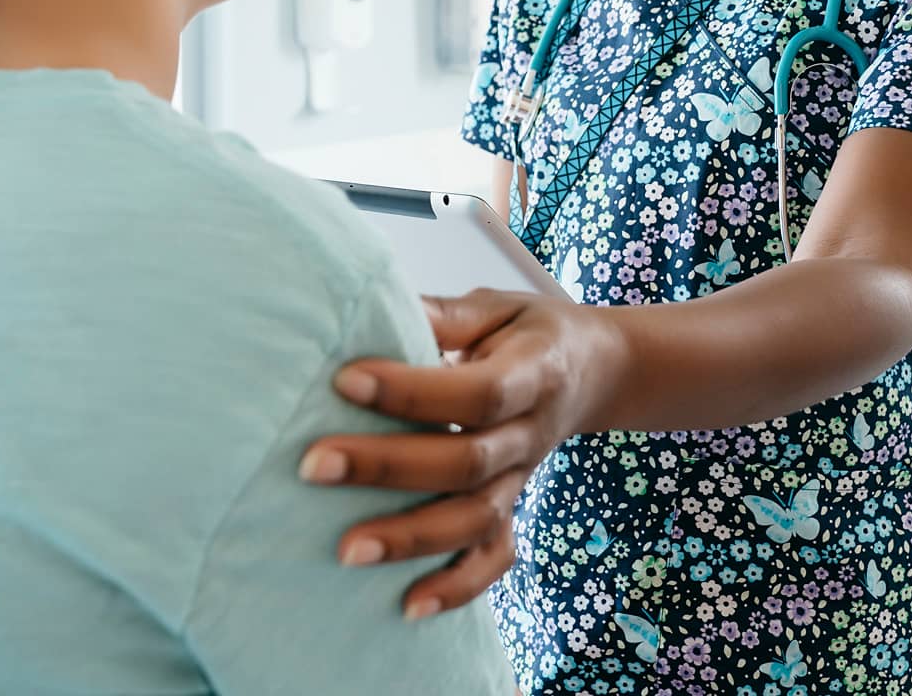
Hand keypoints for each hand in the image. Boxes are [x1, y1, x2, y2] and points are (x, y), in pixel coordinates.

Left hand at [297, 287, 622, 620]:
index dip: (411, 391)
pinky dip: (457, 587)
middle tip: (313, 465)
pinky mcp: (515, 506)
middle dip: (386, 466)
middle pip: (464, 462)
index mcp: (533, 373)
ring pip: (475, 520)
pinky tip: (407, 606)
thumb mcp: (497, 306)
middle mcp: (530, 433)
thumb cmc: (531, 330)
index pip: (474, 392)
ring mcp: (524, 478)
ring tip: (345, 549)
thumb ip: (443, 314)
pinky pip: (494, 558)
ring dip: (410, 539)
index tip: (344, 380)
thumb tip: (375, 304)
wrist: (597, 369)